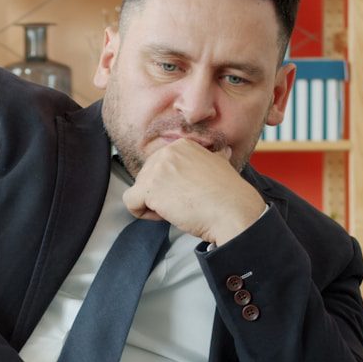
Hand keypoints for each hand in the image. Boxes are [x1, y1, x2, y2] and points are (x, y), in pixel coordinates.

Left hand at [122, 139, 266, 244]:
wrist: (232, 211)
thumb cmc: (229, 195)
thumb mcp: (220, 166)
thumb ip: (211, 158)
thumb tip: (222, 153)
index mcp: (182, 146)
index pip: (159, 167)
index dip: (170, 185)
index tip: (188, 193)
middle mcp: (167, 152)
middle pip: (146, 178)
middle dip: (160, 195)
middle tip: (183, 204)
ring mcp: (157, 169)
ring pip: (139, 191)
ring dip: (154, 205)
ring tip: (178, 209)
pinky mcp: (149, 188)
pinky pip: (130, 203)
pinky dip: (143, 214)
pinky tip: (164, 215)